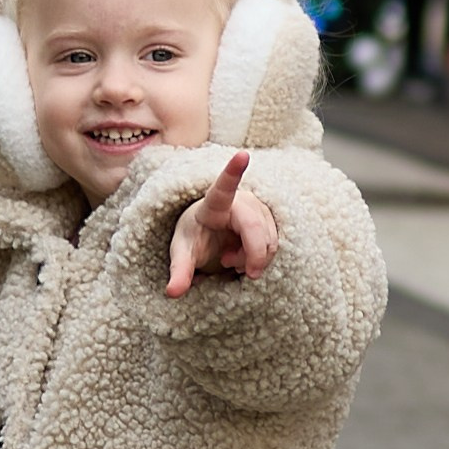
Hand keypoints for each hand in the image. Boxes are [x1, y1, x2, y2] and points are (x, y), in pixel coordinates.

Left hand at [167, 152, 279, 296]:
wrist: (210, 230)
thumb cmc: (195, 235)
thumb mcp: (183, 252)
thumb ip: (179, 271)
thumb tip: (172, 293)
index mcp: (214, 204)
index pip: (223, 188)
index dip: (233, 172)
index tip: (243, 154)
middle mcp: (241, 200)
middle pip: (257, 230)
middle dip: (252, 257)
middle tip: (236, 269)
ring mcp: (259, 208)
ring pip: (269, 241)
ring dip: (254, 259)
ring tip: (231, 259)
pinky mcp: (271, 219)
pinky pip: (276, 243)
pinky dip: (262, 257)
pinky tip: (246, 258)